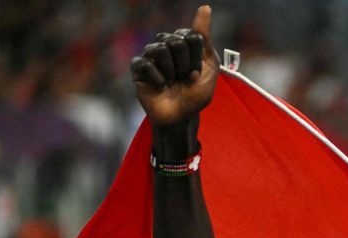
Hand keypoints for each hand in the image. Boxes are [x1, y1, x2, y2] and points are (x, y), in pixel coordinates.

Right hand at [130, 5, 217, 128]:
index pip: (190, 35)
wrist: (181, 117)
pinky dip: (157, 78)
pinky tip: (160, 86)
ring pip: (160, 49)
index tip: (198, 73)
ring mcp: (151, 55)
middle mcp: (166, 45)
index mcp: (183, 43)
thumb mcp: (209, 67)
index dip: (197, 58)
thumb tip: (205, 8)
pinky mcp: (138, 67)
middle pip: (175, 40)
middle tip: (184, 79)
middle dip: (185, 65)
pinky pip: (145, 63)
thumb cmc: (195, 94)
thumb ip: (204, 38)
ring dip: (171, 72)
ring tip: (172, 83)